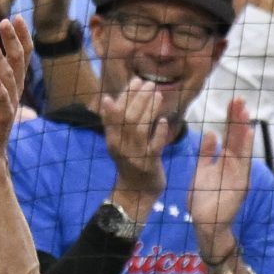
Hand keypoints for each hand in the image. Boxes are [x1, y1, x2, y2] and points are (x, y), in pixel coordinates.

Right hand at [98, 76, 168, 212]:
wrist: (136, 192)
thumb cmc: (131, 162)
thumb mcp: (118, 143)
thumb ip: (114, 123)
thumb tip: (108, 99)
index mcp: (112, 140)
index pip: (114, 114)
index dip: (124, 96)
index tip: (135, 80)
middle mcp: (121, 147)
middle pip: (127, 118)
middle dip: (138, 98)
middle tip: (149, 83)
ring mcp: (135, 155)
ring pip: (140, 128)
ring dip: (149, 109)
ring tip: (158, 94)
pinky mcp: (149, 163)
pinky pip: (155, 145)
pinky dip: (160, 132)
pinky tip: (164, 121)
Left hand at [187, 96, 253, 256]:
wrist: (205, 224)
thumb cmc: (203, 200)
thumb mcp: (201, 172)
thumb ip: (206, 154)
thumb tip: (211, 134)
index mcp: (225, 161)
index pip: (229, 135)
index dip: (230, 119)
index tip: (232, 102)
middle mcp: (234, 165)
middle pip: (237, 138)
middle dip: (238, 119)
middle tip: (239, 99)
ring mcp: (239, 174)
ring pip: (242, 147)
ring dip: (243, 129)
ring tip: (244, 111)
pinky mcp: (241, 184)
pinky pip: (244, 164)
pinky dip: (246, 149)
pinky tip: (247, 133)